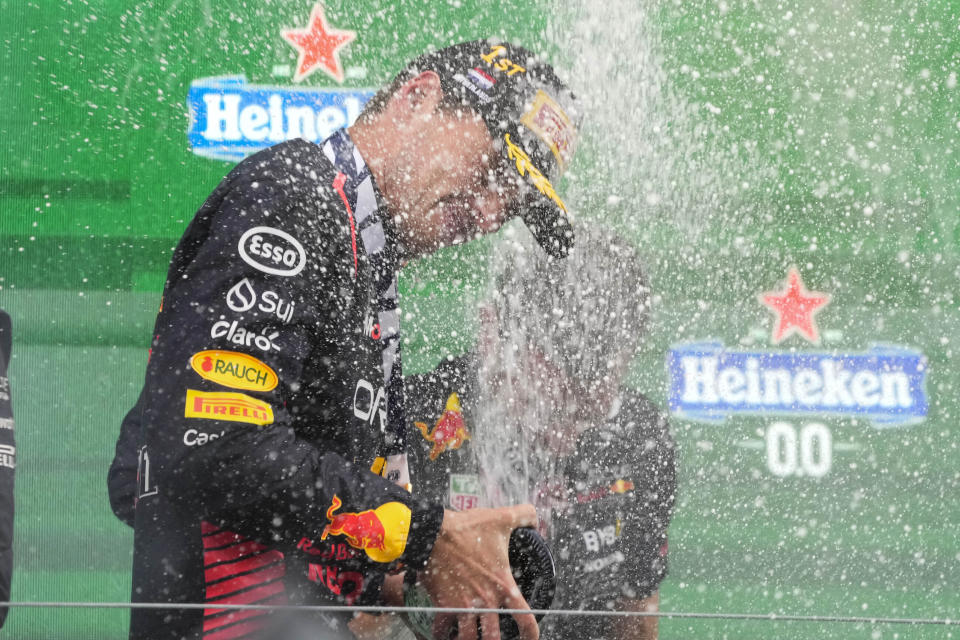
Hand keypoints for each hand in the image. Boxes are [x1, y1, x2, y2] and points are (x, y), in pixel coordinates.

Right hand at [420, 505, 538, 639]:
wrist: (434, 533)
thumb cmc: (467, 527)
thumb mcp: (502, 518)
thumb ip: (524, 515)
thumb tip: (535, 518)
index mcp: (503, 585)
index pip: (525, 619)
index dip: (531, 634)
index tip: (530, 639)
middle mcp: (486, 601)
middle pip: (493, 639)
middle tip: (492, 639)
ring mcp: (463, 606)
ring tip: (466, 639)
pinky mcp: (443, 605)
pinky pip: (441, 630)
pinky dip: (441, 634)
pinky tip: (442, 632)